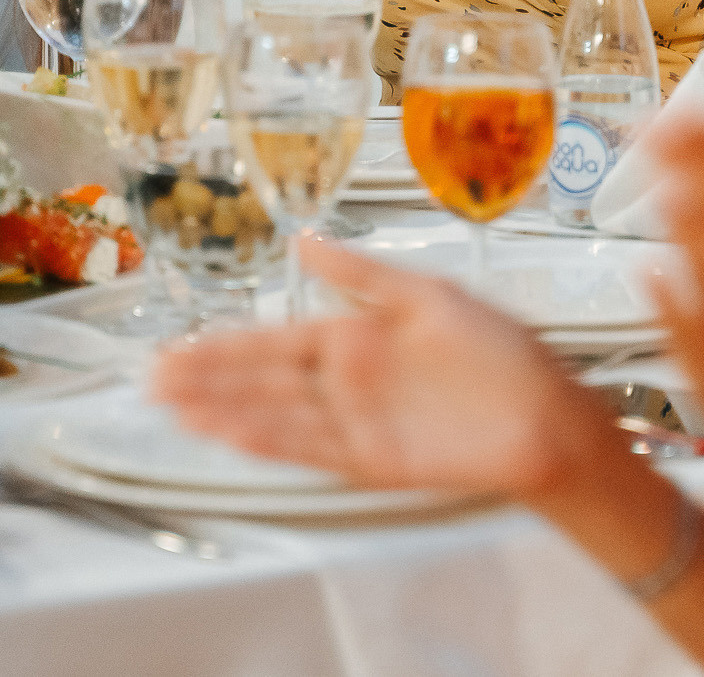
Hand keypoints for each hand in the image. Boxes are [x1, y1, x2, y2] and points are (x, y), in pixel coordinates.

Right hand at [150, 238, 610, 498]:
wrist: (552, 416)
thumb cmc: (501, 351)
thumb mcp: (429, 295)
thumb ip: (362, 273)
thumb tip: (301, 240)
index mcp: (357, 338)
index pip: (276, 342)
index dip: (226, 346)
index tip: (177, 347)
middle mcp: (347, 384)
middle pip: (263, 381)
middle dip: (209, 380)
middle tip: (151, 379)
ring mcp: (356, 425)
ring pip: (276, 418)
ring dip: (226, 413)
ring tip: (174, 409)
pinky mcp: (374, 463)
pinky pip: (312, 451)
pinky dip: (271, 443)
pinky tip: (232, 436)